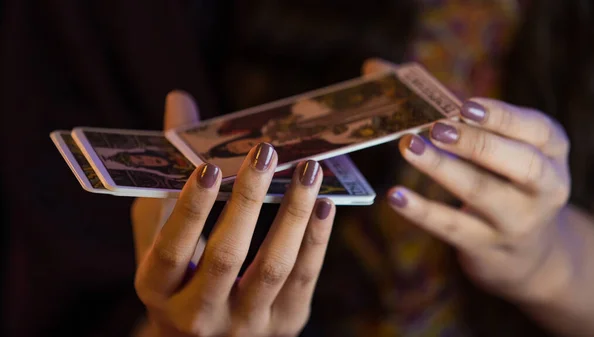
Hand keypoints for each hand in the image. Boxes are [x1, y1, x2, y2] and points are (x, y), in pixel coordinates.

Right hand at [133, 93, 335, 336]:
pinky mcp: (284, 325)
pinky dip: (316, 239)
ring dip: (293, 214)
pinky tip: (323, 203)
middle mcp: (197, 315)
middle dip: (248, 200)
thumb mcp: (161, 233)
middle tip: (266, 151)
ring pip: (273, 268)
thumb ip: (169, 175)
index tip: (209, 166)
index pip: (171, 251)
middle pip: (226, 257)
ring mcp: (244, 324)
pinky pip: (303, 279)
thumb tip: (181, 102)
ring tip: (308, 169)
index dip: (190, 209)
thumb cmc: (180, 275)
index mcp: (157, 292)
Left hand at [364, 59, 572, 303]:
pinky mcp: (486, 245)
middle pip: (519, 163)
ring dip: (443, 169)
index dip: (503, 117)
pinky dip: (422, 212)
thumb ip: (442, 104)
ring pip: (482, 194)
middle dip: (476, 143)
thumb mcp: (490, 141)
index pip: (537, 130)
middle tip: (436, 127)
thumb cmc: (497, 175)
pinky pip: (452, 227)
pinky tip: (395, 196)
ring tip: (409, 147)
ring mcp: (517, 220)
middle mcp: (545, 187)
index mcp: (550, 150)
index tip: (466, 106)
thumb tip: (374, 69)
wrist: (523, 247)